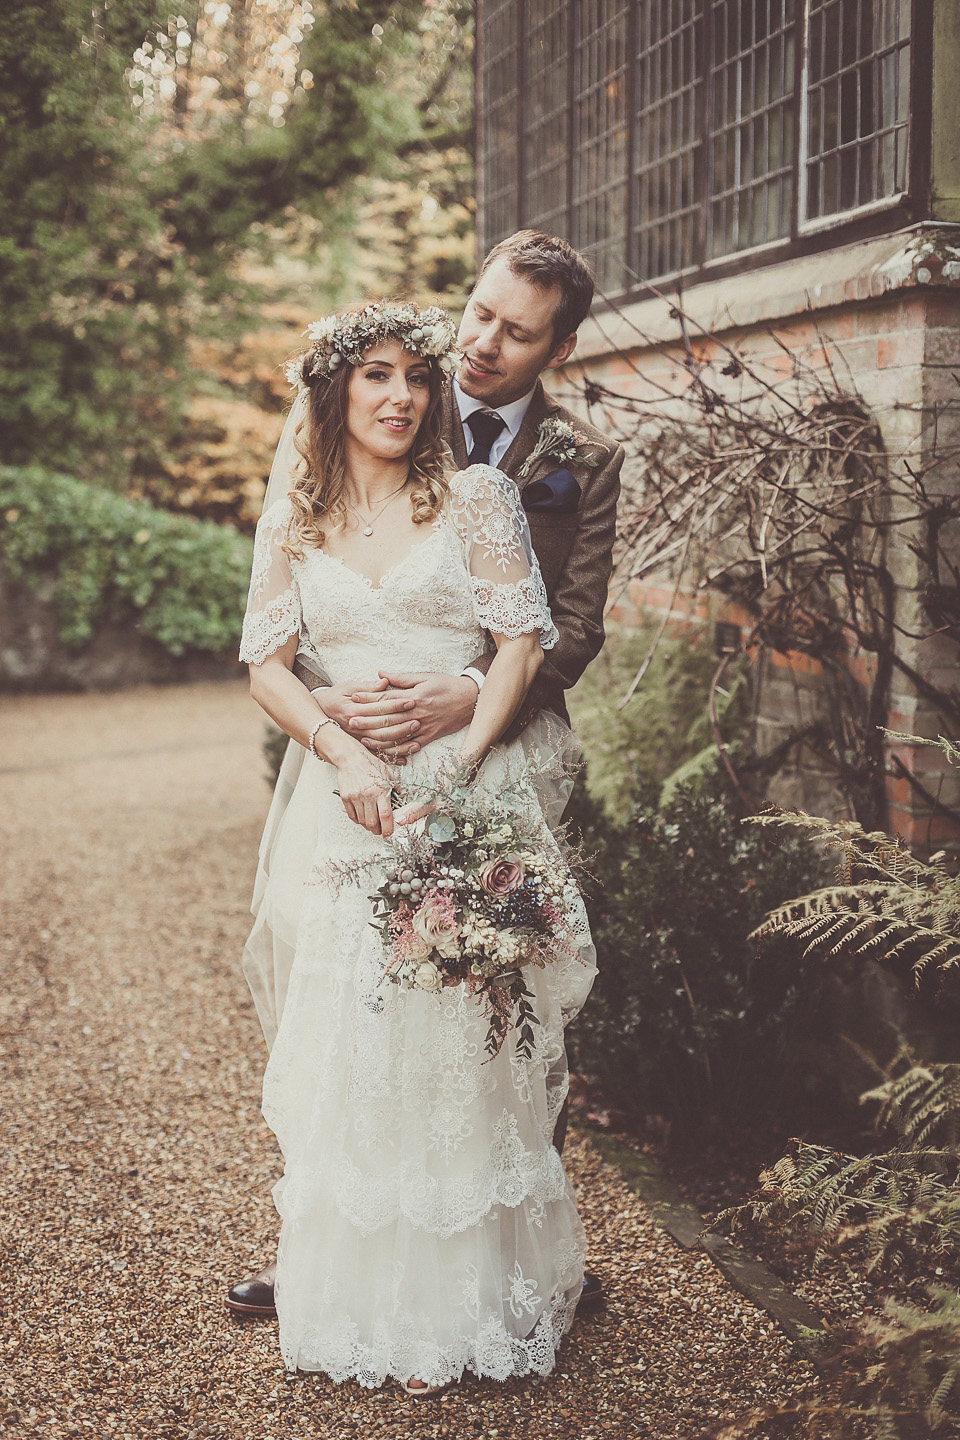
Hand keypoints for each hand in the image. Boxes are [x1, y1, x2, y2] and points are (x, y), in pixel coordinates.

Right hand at [311, 677, 420, 763]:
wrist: (317, 715)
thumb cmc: (334, 698)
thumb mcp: (348, 687)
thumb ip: (368, 687)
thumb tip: (385, 681)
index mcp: (353, 708)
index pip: (378, 706)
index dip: (395, 704)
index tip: (410, 701)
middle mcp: (355, 725)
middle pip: (381, 727)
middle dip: (401, 724)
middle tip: (418, 721)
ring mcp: (357, 738)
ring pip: (381, 743)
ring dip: (399, 743)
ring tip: (415, 740)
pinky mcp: (358, 747)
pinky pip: (377, 755)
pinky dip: (391, 757)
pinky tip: (405, 758)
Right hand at [334, 746, 396, 836]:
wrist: (350, 757)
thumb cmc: (369, 764)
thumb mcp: (388, 774)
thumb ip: (396, 788)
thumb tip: (402, 800)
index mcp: (380, 791)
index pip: (385, 816)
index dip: (388, 828)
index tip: (389, 834)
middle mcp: (367, 795)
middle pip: (372, 823)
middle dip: (378, 831)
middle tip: (381, 831)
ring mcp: (355, 797)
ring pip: (362, 821)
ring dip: (368, 826)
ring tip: (372, 823)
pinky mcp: (346, 798)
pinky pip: (352, 816)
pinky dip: (358, 820)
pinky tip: (362, 817)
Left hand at [349, 672, 478, 757]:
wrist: (471, 699)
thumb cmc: (446, 685)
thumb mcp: (425, 676)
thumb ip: (401, 678)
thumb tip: (379, 674)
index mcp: (414, 696)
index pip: (386, 698)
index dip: (369, 698)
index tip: (354, 697)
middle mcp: (417, 713)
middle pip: (388, 719)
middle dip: (367, 720)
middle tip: (350, 721)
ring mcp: (423, 727)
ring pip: (397, 736)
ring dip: (378, 738)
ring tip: (363, 739)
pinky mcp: (430, 737)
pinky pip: (411, 747)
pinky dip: (398, 751)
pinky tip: (385, 752)